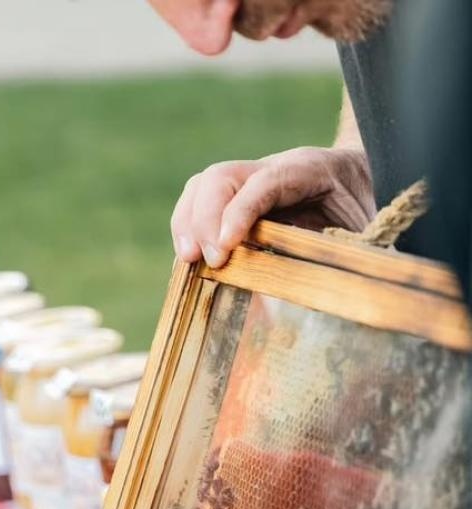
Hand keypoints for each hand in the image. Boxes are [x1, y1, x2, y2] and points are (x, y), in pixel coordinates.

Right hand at [170, 146, 373, 266]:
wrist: (366, 183)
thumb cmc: (368, 210)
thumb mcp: (367, 228)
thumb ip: (344, 250)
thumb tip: (324, 292)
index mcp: (309, 169)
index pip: (262, 182)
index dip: (237, 213)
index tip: (225, 250)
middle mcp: (272, 169)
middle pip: (219, 177)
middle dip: (204, 219)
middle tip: (210, 261)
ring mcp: (249, 181)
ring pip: (202, 187)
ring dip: (188, 223)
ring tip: (189, 260)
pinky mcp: (236, 199)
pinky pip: (200, 204)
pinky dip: (189, 230)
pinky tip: (192, 257)